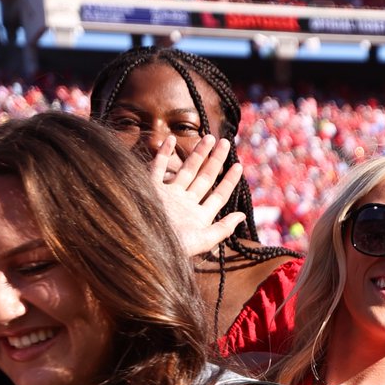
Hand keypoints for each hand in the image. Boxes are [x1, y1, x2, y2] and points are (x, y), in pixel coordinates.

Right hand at [152, 134, 245, 257]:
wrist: (142, 247)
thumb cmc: (174, 247)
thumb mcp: (203, 240)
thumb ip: (223, 228)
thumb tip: (242, 216)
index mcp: (199, 215)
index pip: (219, 195)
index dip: (229, 180)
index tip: (239, 165)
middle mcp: (185, 203)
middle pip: (205, 177)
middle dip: (215, 160)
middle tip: (226, 142)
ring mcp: (168, 194)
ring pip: (186, 169)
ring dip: (197, 154)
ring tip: (209, 137)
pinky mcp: (150, 189)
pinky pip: (157, 167)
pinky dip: (163, 153)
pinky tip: (171, 139)